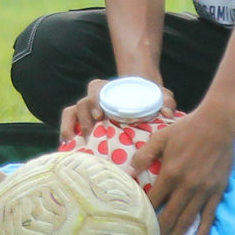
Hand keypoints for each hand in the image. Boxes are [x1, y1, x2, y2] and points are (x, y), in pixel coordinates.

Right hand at [58, 77, 176, 142]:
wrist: (141, 100)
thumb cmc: (148, 97)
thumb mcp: (159, 95)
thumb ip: (166, 100)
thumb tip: (167, 113)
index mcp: (108, 89)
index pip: (95, 88)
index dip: (94, 100)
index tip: (100, 115)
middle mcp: (94, 99)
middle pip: (81, 104)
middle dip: (83, 118)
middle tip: (90, 132)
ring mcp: (87, 111)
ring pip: (70, 113)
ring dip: (70, 126)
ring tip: (76, 141)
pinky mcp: (85, 123)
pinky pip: (69, 124)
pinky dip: (66, 133)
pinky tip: (68, 146)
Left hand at [132, 105, 234, 234]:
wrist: (219, 124)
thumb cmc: (188, 129)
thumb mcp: (161, 137)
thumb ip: (144, 155)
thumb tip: (129, 170)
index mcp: (170, 174)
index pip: (154, 201)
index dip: (145, 215)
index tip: (137, 226)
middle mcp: (186, 187)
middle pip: (170, 216)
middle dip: (159, 233)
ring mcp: (203, 191)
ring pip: (188, 220)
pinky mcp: (217, 191)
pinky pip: (209, 216)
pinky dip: (203, 231)